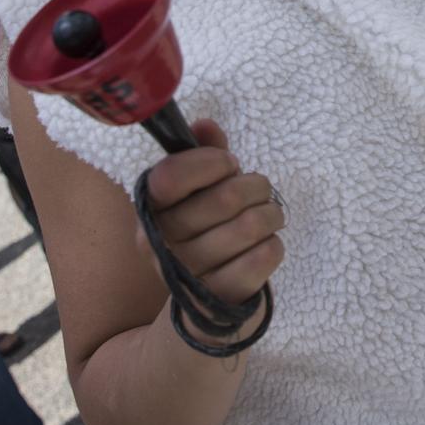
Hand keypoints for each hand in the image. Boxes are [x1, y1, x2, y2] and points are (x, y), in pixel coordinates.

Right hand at [143, 120, 284, 309]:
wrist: (206, 298)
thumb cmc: (207, 230)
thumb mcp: (201, 190)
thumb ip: (203, 154)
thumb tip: (205, 125)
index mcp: (150, 211)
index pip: (171, 176)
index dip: (210, 162)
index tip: (228, 164)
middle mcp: (162, 244)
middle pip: (227, 197)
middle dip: (257, 185)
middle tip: (259, 191)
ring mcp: (191, 274)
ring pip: (252, 225)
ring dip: (271, 214)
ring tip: (268, 216)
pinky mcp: (221, 297)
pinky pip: (264, 255)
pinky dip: (274, 243)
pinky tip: (264, 244)